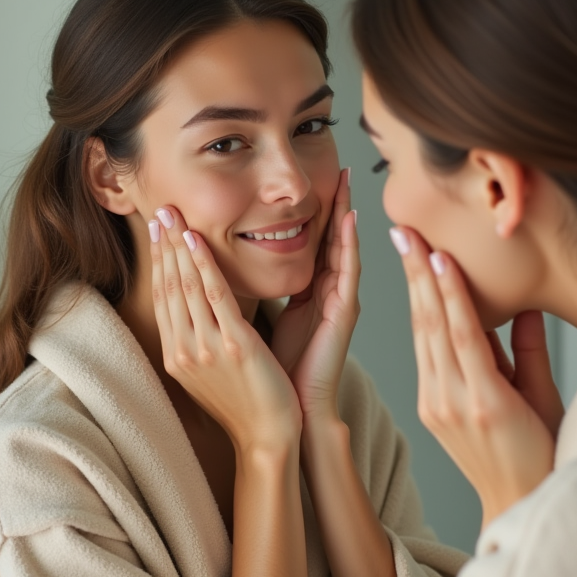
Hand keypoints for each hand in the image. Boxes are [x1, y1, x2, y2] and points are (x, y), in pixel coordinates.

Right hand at [150, 206, 300, 452]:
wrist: (267, 437)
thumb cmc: (245, 406)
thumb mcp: (209, 374)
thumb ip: (198, 344)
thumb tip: (191, 318)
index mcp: (176, 357)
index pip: (162, 299)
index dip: (158, 263)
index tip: (157, 233)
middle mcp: (183, 350)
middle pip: (168, 287)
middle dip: (163, 246)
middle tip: (160, 211)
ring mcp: (206, 348)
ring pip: (186, 286)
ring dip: (178, 246)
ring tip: (174, 215)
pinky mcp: (234, 344)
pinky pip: (214, 296)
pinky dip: (203, 265)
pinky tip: (197, 241)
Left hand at [271, 168, 359, 419]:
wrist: (288, 412)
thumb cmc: (275, 373)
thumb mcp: (262, 321)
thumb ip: (258, 295)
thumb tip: (228, 272)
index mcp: (310, 294)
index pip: (313, 242)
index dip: (313, 211)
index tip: (310, 179)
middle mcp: (329, 294)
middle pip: (332, 237)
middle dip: (335, 201)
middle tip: (339, 164)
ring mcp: (340, 302)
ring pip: (343, 247)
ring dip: (345, 211)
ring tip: (347, 178)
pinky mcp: (344, 314)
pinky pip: (346, 271)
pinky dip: (347, 243)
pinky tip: (347, 217)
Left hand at [390, 226, 561, 527]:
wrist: (514, 504)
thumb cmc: (542, 455)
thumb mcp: (545, 401)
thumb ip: (532, 352)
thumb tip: (524, 306)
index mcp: (486, 401)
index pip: (463, 332)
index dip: (449, 291)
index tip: (436, 253)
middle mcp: (453, 402)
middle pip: (432, 327)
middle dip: (417, 276)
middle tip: (403, 232)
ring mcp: (436, 407)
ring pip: (422, 338)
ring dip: (412, 291)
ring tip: (403, 250)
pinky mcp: (429, 411)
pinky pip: (424, 356)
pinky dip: (420, 320)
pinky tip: (417, 293)